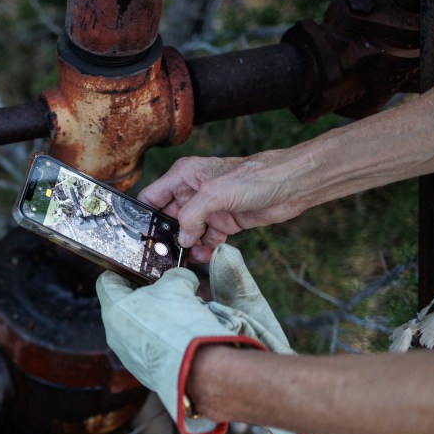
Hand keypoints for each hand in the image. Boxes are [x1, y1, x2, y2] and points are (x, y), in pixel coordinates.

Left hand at [97, 244, 301, 433]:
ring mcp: (126, 355)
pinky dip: (161, 341)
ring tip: (180, 316)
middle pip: (124, 306)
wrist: (196, 368)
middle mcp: (114, 333)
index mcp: (114, 308)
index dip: (122, 272)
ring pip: (137, 328)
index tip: (137, 270)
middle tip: (167, 292)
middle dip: (145, 297)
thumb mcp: (179, 285)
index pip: (107, 281)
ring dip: (155, 320)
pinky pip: (148, 348)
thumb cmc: (181, 322)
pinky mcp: (142, 371)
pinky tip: (181, 338)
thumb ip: (174, 277)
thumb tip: (180, 278)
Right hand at [138, 153, 303, 262]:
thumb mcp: (214, 193)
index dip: (144, 216)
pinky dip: (204, 249)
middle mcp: (192, 192)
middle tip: (165, 254)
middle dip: (166, 236)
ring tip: (190, 257)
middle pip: (168, 218)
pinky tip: (207, 255)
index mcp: (184, 176)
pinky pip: (205, 240)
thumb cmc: (256, 177)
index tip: (141, 236)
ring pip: (186, 232)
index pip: (152, 197)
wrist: (291, 186)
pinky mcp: (223, 222)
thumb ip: (190, 216)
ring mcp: (208, 208)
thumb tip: (179, 238)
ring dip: (187, 246)